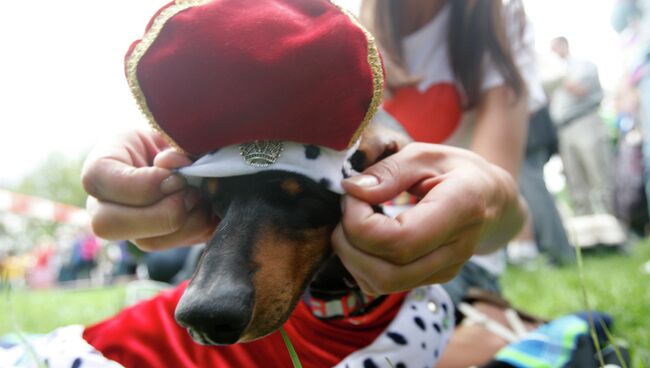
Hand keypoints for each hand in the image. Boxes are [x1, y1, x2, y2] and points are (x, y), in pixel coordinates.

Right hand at [82, 130, 215, 249]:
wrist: (181, 159)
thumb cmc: (168, 141)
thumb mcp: (167, 134)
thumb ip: (171, 147)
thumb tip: (169, 163)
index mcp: (100, 167)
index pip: (100, 180)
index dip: (144, 184)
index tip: (175, 177)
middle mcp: (101, 204)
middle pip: (108, 224)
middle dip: (161, 213)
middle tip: (190, 193)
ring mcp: (126, 228)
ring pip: (147, 242)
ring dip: (186, 221)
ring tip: (200, 197)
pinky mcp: (154, 240)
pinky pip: (173, 245)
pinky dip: (197, 229)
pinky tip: (205, 209)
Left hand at [331, 143, 524, 294]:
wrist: (493, 200)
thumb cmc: (457, 171)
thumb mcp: (426, 154)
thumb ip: (390, 170)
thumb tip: (353, 190)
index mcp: (461, 209)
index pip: (400, 241)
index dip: (361, 223)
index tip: (353, 195)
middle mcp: (456, 250)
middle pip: (386, 273)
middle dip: (349, 244)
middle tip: (347, 208)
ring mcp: (445, 270)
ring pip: (381, 285)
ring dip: (351, 256)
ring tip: (353, 222)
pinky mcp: (432, 280)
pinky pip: (383, 285)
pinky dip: (360, 265)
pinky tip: (363, 238)